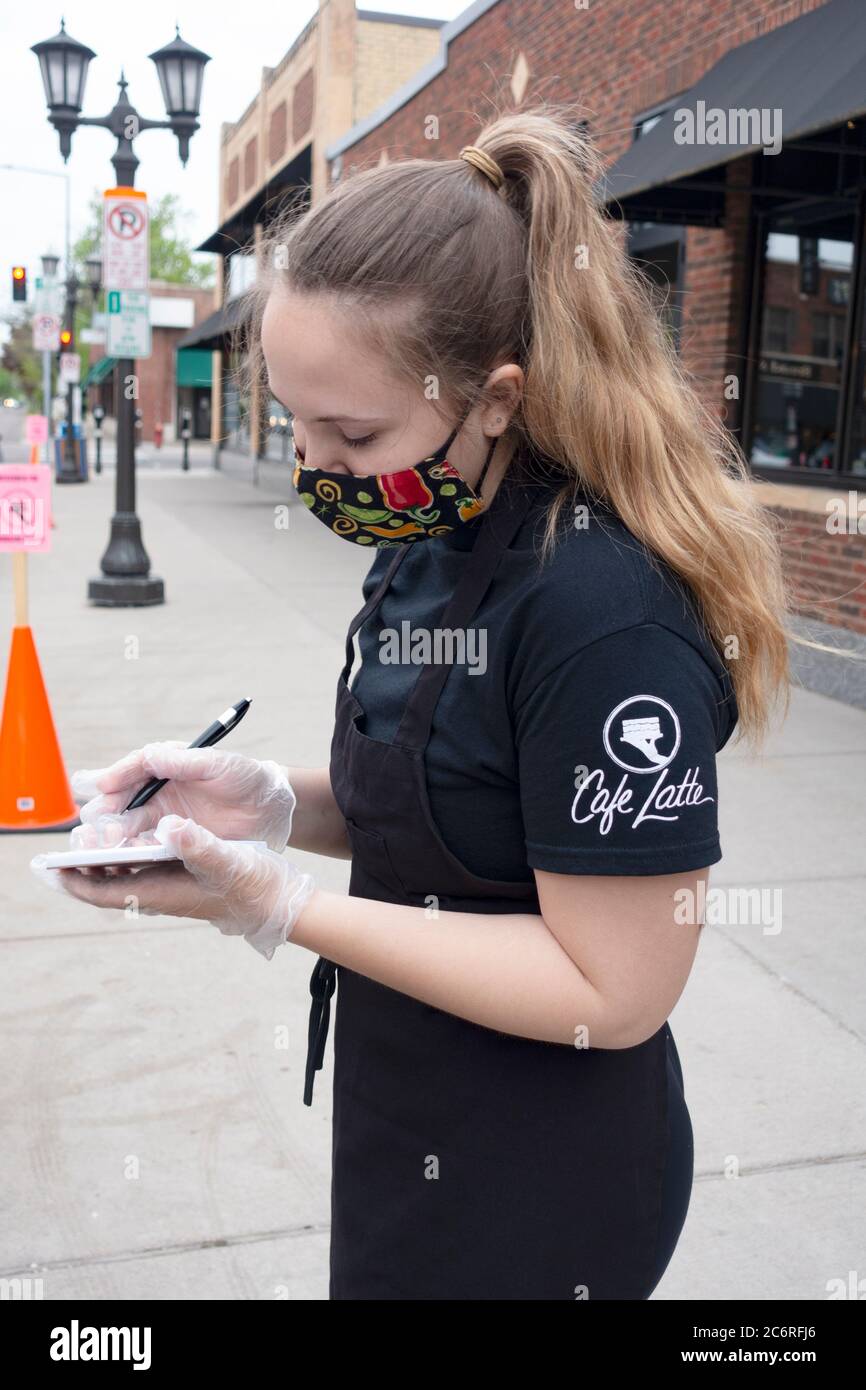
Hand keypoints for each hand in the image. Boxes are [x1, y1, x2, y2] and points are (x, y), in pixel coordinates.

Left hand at [31, 814, 316, 960]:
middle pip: (109, 884)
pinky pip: (144, 867)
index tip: (52, 869)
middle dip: (85, 867)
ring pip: (125, 875)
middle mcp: (161, 892)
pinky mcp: (184, 877)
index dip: (76, 882)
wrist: (281, 900)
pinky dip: (128, 854)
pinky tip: (129, 837)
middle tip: (66, 845)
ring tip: (88, 837)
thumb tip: (169, 827)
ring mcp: (172, 886)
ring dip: (104, 859)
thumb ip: (197, 844)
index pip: (106, 892)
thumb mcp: (227, 860)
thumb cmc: (254, 884)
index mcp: (163, 892)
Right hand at [71, 743, 297, 854]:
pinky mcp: (174, 844)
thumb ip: (183, 761)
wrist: (272, 809)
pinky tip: (130, 859)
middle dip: (109, 812)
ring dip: (117, 836)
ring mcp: (164, 820)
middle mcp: (158, 794)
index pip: (132, 770)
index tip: (104, 786)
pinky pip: (147, 849)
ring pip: (129, 828)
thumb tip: (148, 756)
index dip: (117, 777)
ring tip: (112, 844)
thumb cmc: (246, 777)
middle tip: (106, 823)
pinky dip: (136, 854)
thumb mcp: (217, 764)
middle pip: (122, 802)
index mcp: (165, 767)